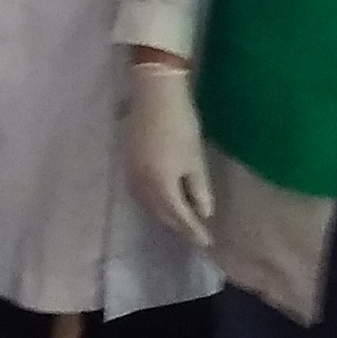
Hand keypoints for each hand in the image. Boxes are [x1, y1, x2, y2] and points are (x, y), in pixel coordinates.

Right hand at [125, 61, 213, 250]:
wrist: (154, 94)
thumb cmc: (180, 125)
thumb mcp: (196, 160)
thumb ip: (199, 189)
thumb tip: (203, 212)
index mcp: (161, 186)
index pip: (179, 217)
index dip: (194, 231)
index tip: (208, 243)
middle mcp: (142, 185)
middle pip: (161, 214)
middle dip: (178, 225)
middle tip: (195, 232)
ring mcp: (131, 173)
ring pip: (148, 204)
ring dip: (164, 215)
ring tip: (181, 219)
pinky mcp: (128, 162)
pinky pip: (140, 193)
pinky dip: (152, 202)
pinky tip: (161, 199)